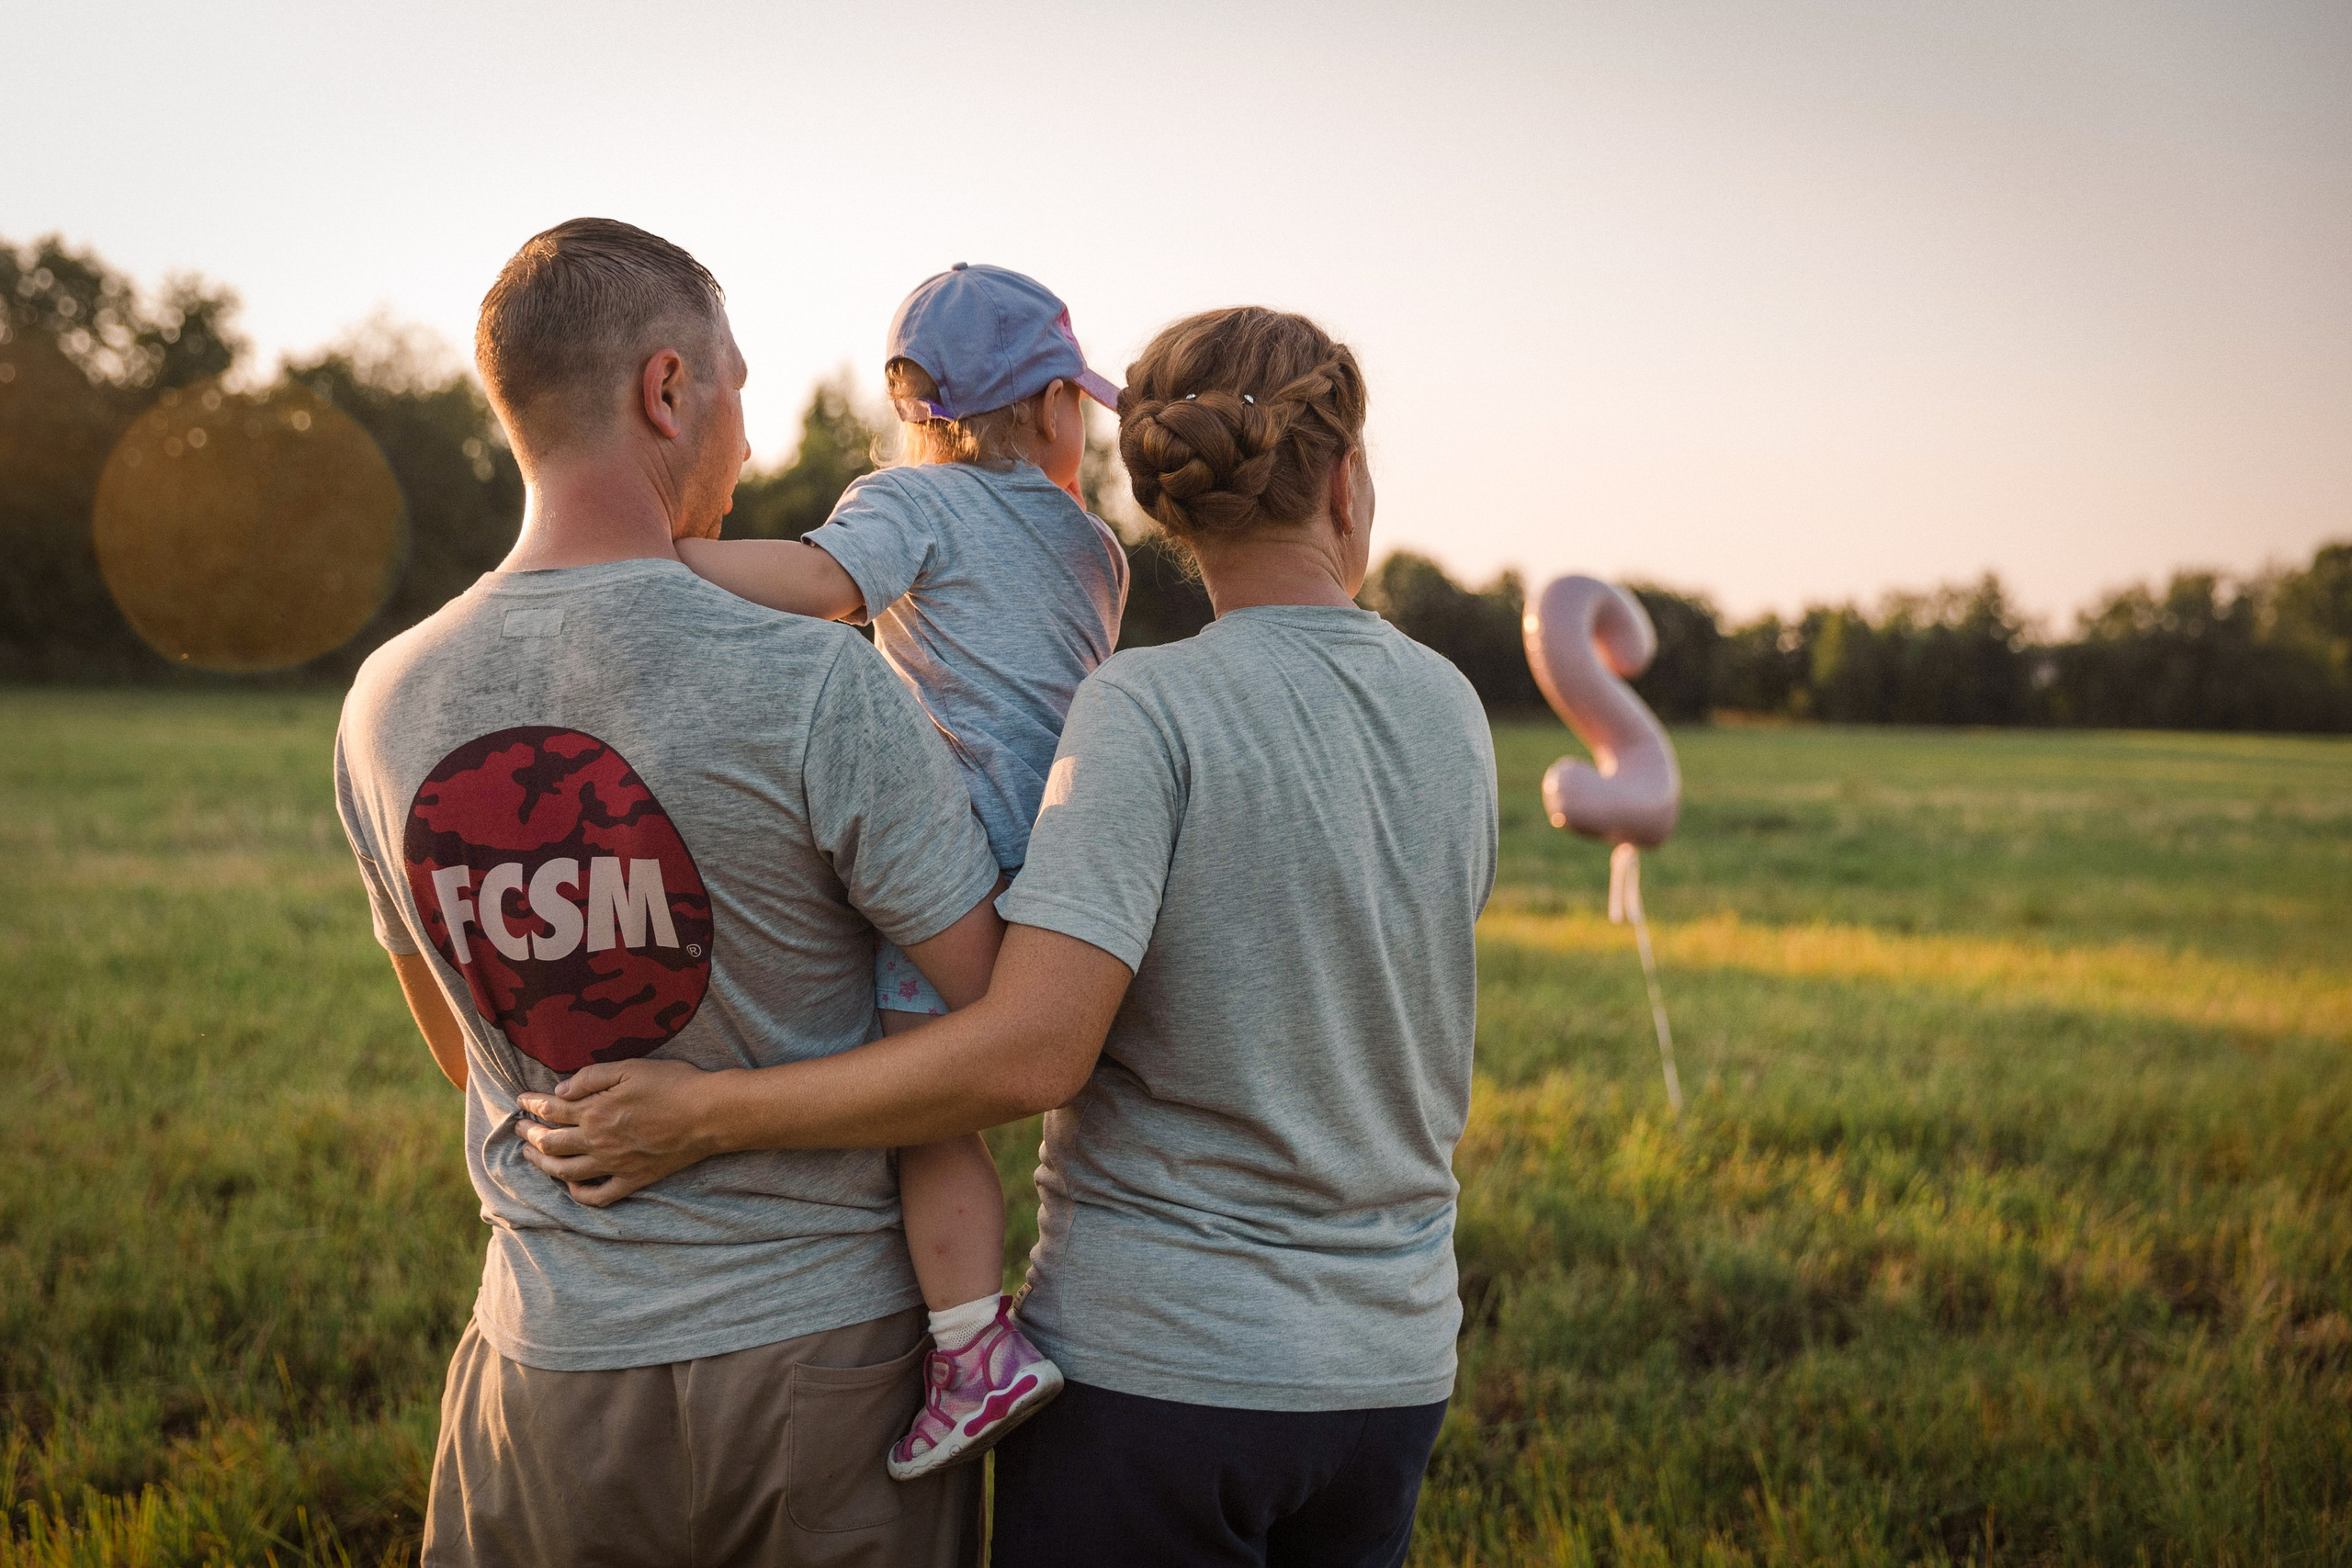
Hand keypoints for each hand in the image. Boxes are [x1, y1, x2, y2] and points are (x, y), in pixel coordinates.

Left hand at [514, 1058, 726, 1207]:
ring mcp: (614, 1164)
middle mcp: (598, 1141)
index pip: (551, 1109)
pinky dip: (578, 1193)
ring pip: (564, 1171)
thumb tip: (560, 1089)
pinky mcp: (633, 1180)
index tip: (521, 1100)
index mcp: (595, 1110)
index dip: (531, 1104)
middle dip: (528, 1134)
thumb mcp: (630, 1067)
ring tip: (530, 1156)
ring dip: (541, 1164)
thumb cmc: (673, 1084)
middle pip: (550, 1143)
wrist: (708, 1115)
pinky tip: (570, 1185)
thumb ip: (591, 1077)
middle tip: (518, 1128)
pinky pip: (598, 1196)